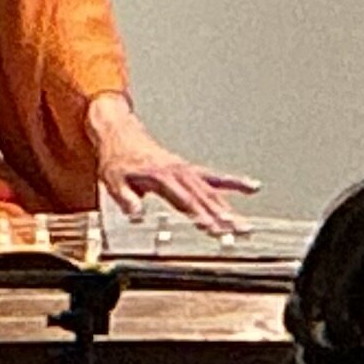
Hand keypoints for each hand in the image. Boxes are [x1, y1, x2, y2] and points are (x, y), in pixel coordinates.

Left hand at [89, 98, 253, 232]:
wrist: (120, 133)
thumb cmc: (117, 158)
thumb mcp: (112, 179)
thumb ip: (125, 197)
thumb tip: (136, 213)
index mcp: (160, 175)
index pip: (183, 199)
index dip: (198, 213)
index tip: (210, 227)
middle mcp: (178, 172)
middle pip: (204, 196)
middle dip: (221, 215)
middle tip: (236, 230)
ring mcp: (186, 170)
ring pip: (212, 190)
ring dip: (228, 208)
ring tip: (245, 224)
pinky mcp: (190, 170)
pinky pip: (215, 177)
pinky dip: (234, 183)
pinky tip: (251, 188)